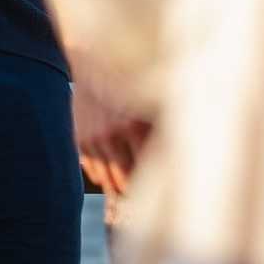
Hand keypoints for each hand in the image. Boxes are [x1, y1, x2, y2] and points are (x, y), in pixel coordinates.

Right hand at [72, 66, 151, 196]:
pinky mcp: (80, 137)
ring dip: (118, 188)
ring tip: (129, 196)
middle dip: (137, 193)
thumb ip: (159, 128)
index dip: (155, 185)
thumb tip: (183, 153)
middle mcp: (111, 134)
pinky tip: (111, 178)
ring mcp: (93, 138)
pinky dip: (102, 177)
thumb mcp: (147, 101)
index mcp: (132, 126)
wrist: (93, 61)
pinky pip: (92, 169)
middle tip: (148, 202)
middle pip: (125, 179)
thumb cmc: (128, 81)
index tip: (164, 194)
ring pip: (107, 178)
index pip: (147, 170)